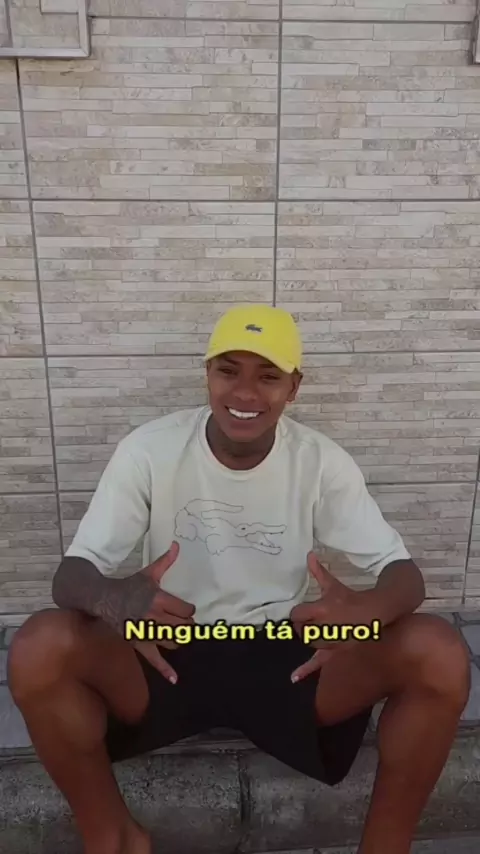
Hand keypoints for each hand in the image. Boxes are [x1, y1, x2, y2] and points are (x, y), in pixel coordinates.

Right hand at [98, 541, 194, 682]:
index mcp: (159, 599)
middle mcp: (155, 616)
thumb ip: (165, 561)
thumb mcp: (148, 573)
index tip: (185, 610)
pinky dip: (165, 670)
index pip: (186, 609)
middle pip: (183, 626)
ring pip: (174, 641)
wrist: (104, 599)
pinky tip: (175, 679)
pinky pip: (154, 659)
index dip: (189, 610)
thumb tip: (177, 545)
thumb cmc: (128, 586)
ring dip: (179, 639)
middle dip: (186, 625)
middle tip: (183, 623)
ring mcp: (147, 632)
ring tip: (178, 635)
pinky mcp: (139, 643)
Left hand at [289, 552, 377, 682]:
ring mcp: (331, 641)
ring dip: (309, 637)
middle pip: (300, 630)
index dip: (298, 613)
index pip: (296, 614)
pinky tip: (293, 678)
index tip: (304, 611)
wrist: (376, 612)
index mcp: (322, 609)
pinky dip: (306, 670)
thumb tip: (309, 555)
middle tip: (311, 621)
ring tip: (317, 630)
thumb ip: (319, 572)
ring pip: (308, 642)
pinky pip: (319, 662)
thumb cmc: (352, 597)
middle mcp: (325, 626)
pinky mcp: (336, 651)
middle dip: (303, 625)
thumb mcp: (334, 585)